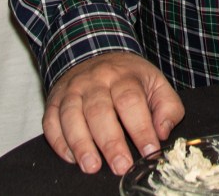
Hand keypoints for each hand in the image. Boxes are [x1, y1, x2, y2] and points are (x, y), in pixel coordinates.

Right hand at [43, 52, 184, 175]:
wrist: (94, 51)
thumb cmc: (128, 77)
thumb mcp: (155, 82)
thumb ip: (167, 107)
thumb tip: (162, 132)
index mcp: (123, 76)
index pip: (130, 101)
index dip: (140, 128)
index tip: (149, 152)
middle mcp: (95, 81)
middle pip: (100, 110)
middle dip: (110, 141)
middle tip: (121, 166)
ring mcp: (72, 89)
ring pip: (71, 115)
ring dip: (81, 143)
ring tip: (92, 166)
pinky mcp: (55, 100)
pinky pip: (51, 120)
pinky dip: (58, 140)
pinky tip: (71, 157)